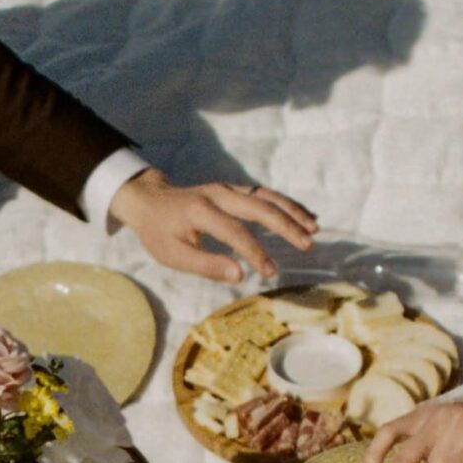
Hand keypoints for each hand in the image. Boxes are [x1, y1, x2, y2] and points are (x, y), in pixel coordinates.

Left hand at [108, 168, 317, 283]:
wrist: (149, 201)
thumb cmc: (159, 233)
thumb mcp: (172, 255)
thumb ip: (205, 266)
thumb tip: (240, 275)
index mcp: (200, 211)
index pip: (235, 231)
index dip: (255, 252)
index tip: (270, 272)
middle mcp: (217, 193)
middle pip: (259, 206)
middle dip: (286, 225)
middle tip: (307, 244)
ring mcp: (227, 187)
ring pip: (266, 195)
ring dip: (292, 211)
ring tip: (313, 229)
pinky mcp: (233, 188)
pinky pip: (264, 193)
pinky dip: (286, 204)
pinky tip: (304, 217)